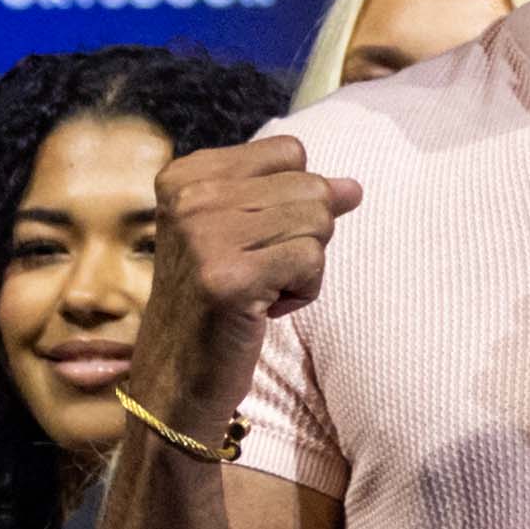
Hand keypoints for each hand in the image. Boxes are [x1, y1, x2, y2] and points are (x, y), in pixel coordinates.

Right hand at [135, 132, 362, 416]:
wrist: (177, 376)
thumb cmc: (218, 304)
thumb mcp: (245, 236)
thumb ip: (294, 199)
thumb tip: (353, 187)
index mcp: (186, 174)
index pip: (290, 152)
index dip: (293, 200)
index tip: (253, 240)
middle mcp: (190, 196)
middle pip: (310, 186)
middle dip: (304, 236)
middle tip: (258, 272)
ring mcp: (205, 235)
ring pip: (318, 222)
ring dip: (304, 267)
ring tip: (260, 290)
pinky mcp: (229, 278)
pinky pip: (313, 260)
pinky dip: (304, 292)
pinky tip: (264, 309)